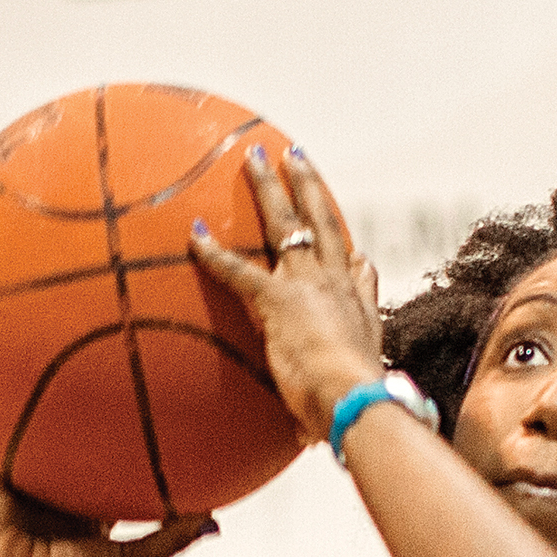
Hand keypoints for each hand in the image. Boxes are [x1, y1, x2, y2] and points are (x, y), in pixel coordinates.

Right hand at [0, 408, 213, 556]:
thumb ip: (171, 537)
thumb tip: (216, 519)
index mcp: (82, 504)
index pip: (100, 460)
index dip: (112, 432)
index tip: (130, 396)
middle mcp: (48, 489)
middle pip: (53, 438)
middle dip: (60, 405)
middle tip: (69, 358)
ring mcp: (14, 486)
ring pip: (6, 436)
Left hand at [185, 147, 387, 436]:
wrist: (354, 399)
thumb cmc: (356, 400)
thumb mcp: (363, 372)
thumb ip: (355, 346)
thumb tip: (344, 351)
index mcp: (355, 298)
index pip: (346, 255)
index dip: (336, 231)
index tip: (328, 213)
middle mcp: (335, 280)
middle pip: (319, 219)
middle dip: (305, 183)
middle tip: (292, 156)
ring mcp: (306, 284)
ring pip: (285, 222)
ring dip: (267, 187)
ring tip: (253, 156)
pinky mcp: (276, 299)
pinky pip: (237, 269)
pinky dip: (213, 251)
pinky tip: (194, 233)